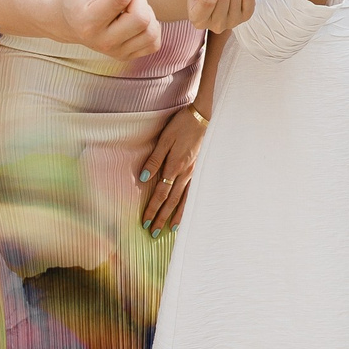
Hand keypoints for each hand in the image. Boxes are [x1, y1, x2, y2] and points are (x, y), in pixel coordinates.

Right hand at [63, 0, 162, 60]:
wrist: (67, 25)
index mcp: (88, 21)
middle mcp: (102, 42)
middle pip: (141, 18)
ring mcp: (115, 52)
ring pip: (151, 30)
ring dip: (147, 12)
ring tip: (130, 6)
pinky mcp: (126, 57)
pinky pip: (154, 42)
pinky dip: (152, 27)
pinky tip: (136, 18)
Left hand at [136, 104, 209, 234]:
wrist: (204, 116)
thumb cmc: (182, 124)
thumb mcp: (165, 138)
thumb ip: (155, 158)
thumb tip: (144, 177)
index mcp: (174, 166)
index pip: (161, 194)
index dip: (152, 209)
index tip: (145, 222)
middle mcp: (185, 173)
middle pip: (172, 201)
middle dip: (162, 218)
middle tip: (153, 233)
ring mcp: (195, 172)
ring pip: (185, 199)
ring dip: (177, 215)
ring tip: (171, 228)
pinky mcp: (200, 168)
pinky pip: (194, 191)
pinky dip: (189, 204)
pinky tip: (188, 210)